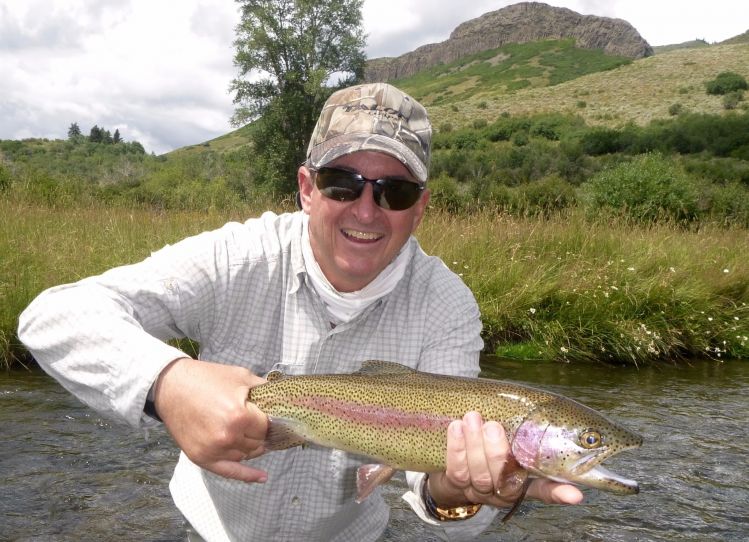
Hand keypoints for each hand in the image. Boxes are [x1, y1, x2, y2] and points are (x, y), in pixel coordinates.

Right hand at [153, 357, 268, 482]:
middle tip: (257, 423)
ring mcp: (214, 450)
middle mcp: (228, 437)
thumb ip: (265, 389)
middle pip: (258, 443)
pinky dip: (247, 476)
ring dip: (251, 447)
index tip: (268, 415)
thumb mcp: (241, 376)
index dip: (269, 420)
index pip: (267, 426)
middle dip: (260, 433)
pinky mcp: (202, 458)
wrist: (171, 387)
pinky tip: (262, 477)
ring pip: (246, 455)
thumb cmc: (206, 379)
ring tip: (250, 435)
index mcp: (239, 416)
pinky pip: (229, 472)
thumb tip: (285, 398)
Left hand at [428, 411, 583, 509]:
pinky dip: (456, 449)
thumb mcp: (510, 444)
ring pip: (479, 474)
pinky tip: (456, 427)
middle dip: (497, 453)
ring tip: (471, 418)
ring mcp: (480, 490)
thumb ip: (526, 433)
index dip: (559, 493)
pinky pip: (456, 470)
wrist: (453, 471)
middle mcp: (503, 491)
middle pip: (504, 479)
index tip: (575, 494)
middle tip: (493, 426)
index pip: (545, 490)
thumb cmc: (489, 449)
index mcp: (523, 482)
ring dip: (474, 445)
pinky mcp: (456, 486)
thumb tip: (545, 410)